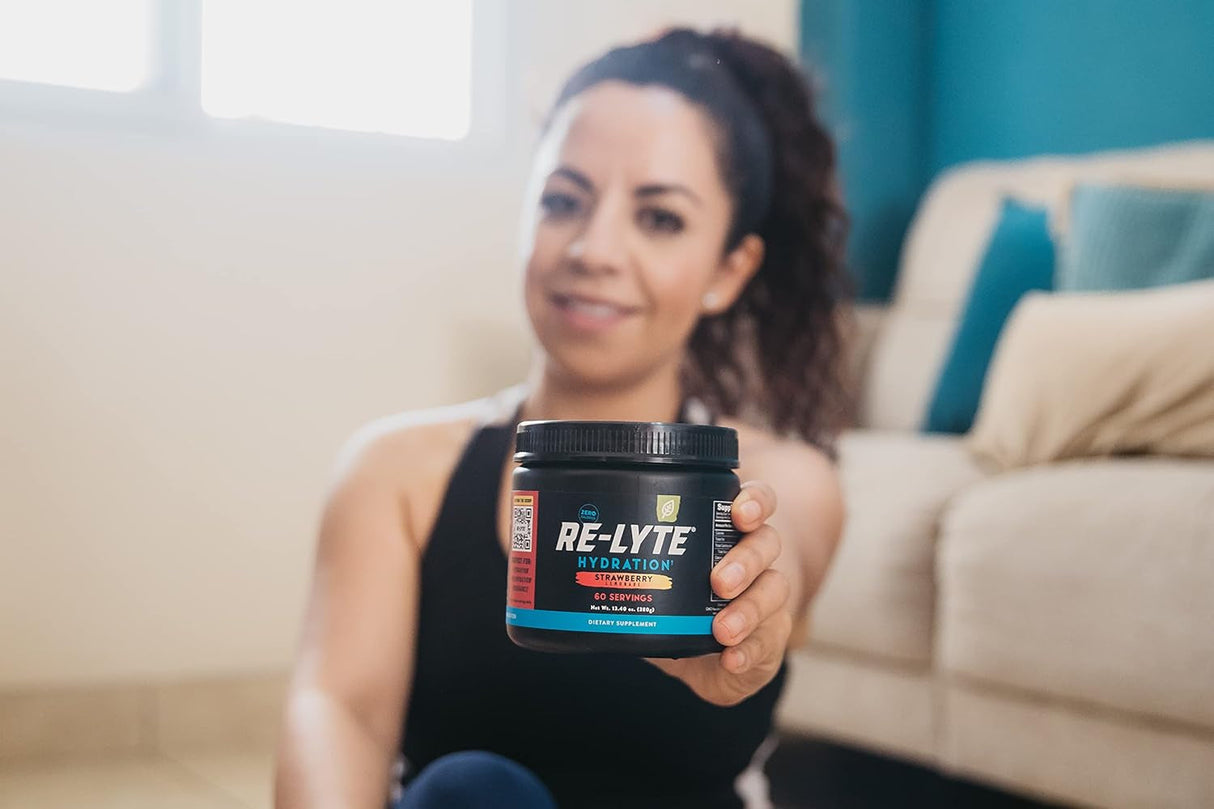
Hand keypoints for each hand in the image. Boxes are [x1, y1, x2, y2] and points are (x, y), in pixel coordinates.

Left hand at [645, 481, 791, 705]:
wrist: (717, 658)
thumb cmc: (685, 611)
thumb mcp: (656, 590)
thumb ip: (632, 581)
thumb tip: (583, 578)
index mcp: (730, 534)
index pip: (757, 503)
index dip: (755, 501)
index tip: (740, 512)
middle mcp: (757, 560)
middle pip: (766, 544)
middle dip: (745, 560)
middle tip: (718, 581)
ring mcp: (769, 599)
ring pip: (775, 590)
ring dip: (749, 608)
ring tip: (722, 629)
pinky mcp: (772, 639)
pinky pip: (771, 641)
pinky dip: (751, 650)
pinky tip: (732, 659)